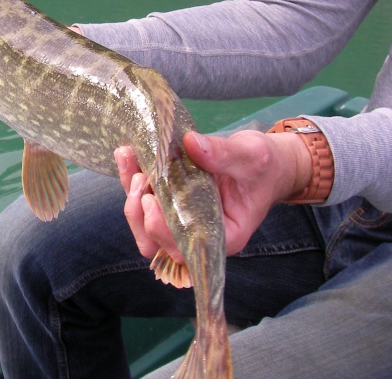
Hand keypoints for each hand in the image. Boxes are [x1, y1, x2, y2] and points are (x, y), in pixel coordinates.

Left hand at [115, 129, 311, 262]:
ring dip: (131, 195)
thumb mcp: (251, 156)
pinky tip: (127, 155)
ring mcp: (181, 222)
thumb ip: (223, 154)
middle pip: (156, 243)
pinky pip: (143, 201)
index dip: (163, 231)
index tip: (153, 200)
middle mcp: (198, 236)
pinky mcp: (169, 204)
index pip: (185, 248)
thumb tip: (191, 143)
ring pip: (143, 225)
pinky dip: (132, 180)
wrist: (264, 163)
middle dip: (140, 214)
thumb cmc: (263, 166)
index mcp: (224, 236)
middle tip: (141, 178)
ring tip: (129, 160)